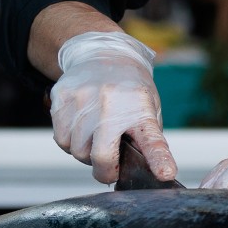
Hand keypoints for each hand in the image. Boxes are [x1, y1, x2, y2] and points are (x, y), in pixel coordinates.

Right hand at [49, 31, 174, 183]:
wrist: (104, 54)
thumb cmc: (129, 89)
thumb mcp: (148, 109)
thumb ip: (147, 140)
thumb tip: (148, 171)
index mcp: (140, 110)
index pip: (152, 140)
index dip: (159, 160)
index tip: (165, 173)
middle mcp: (111, 104)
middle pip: (101, 156)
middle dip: (104, 171)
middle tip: (109, 167)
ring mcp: (83, 100)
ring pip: (76, 151)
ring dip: (85, 153)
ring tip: (95, 136)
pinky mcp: (62, 98)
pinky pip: (61, 139)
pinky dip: (70, 141)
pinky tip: (80, 127)